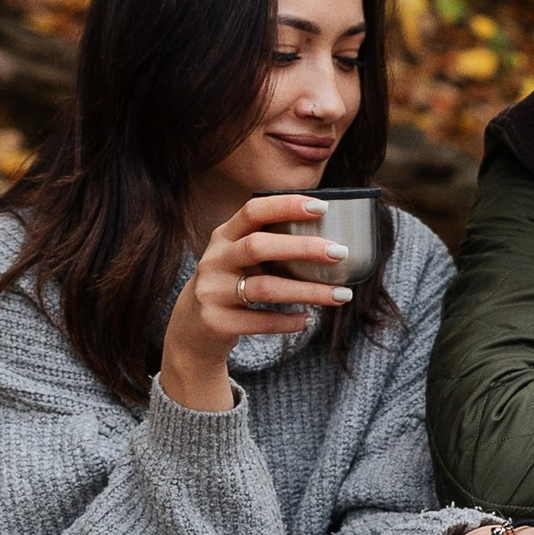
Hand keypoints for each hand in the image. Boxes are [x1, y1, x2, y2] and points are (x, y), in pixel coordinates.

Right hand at [160, 196, 348, 412]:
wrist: (192, 328)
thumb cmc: (232, 284)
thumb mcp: (239, 258)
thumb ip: (270, 244)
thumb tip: (329, 236)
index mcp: (223, 236)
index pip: (252, 211)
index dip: (286, 205)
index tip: (323, 207)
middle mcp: (214, 260)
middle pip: (258, 246)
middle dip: (303, 248)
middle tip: (340, 253)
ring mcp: (212, 291)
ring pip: (265, 288)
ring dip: (308, 291)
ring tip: (342, 295)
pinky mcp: (216, 322)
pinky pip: (260, 321)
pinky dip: (288, 321)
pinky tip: (308, 319)